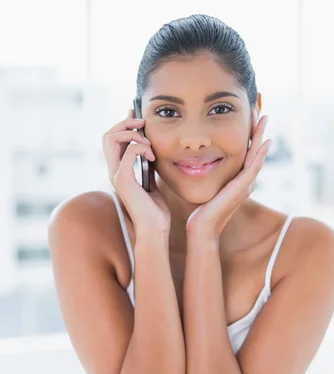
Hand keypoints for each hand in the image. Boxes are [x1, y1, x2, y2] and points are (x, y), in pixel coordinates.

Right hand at [102, 108, 170, 238]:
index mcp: (119, 170)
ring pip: (111, 139)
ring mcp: (116, 175)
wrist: (156, 230)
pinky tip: (152, 156)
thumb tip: (151, 150)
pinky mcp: (123, 181)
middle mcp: (113, 171)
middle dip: (125, 123)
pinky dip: (140, 147)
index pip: (112, 139)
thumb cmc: (156, 210)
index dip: (123, 123)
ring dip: (131, 133)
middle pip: (108, 135)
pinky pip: (127, 153)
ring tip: (148, 141)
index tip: (137, 115)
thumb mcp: (152, 182)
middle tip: (143, 122)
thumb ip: (148, 166)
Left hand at [185, 114, 272, 239]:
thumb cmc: (200, 212)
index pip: (247, 153)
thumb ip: (207, 177)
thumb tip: (196, 163)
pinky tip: (264, 142)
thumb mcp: (206, 188)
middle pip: (255, 151)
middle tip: (260, 110)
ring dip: (261, 136)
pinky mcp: (242, 189)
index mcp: (238, 181)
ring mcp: (246, 186)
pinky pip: (253, 167)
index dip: (249, 135)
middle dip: (258, 130)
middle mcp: (246, 182)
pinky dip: (259, 154)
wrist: (202, 229)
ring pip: (257, 155)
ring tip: (264, 118)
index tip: (248, 117)